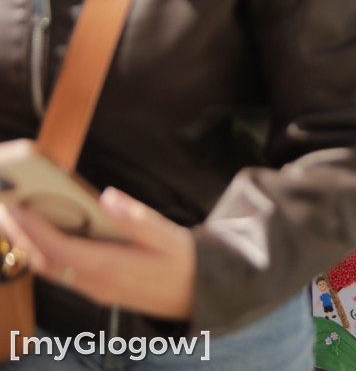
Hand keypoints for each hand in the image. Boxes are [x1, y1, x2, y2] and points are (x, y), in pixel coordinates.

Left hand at [0, 187, 195, 318]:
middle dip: (20, 235)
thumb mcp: (170, 237)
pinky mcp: (99, 289)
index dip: (33, 228)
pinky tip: (44, 238)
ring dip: (28, 245)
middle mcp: (97, 282)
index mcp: (112, 267)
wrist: (200, 294)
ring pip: (50, 269)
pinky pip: (62, 273)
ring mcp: (95, 289)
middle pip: (45, 261)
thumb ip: (138, 218)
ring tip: (16, 219)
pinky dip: (45, 253)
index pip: (60, 248)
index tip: (14, 207)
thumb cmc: (186, 264)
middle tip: (4, 208)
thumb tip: (109, 197)